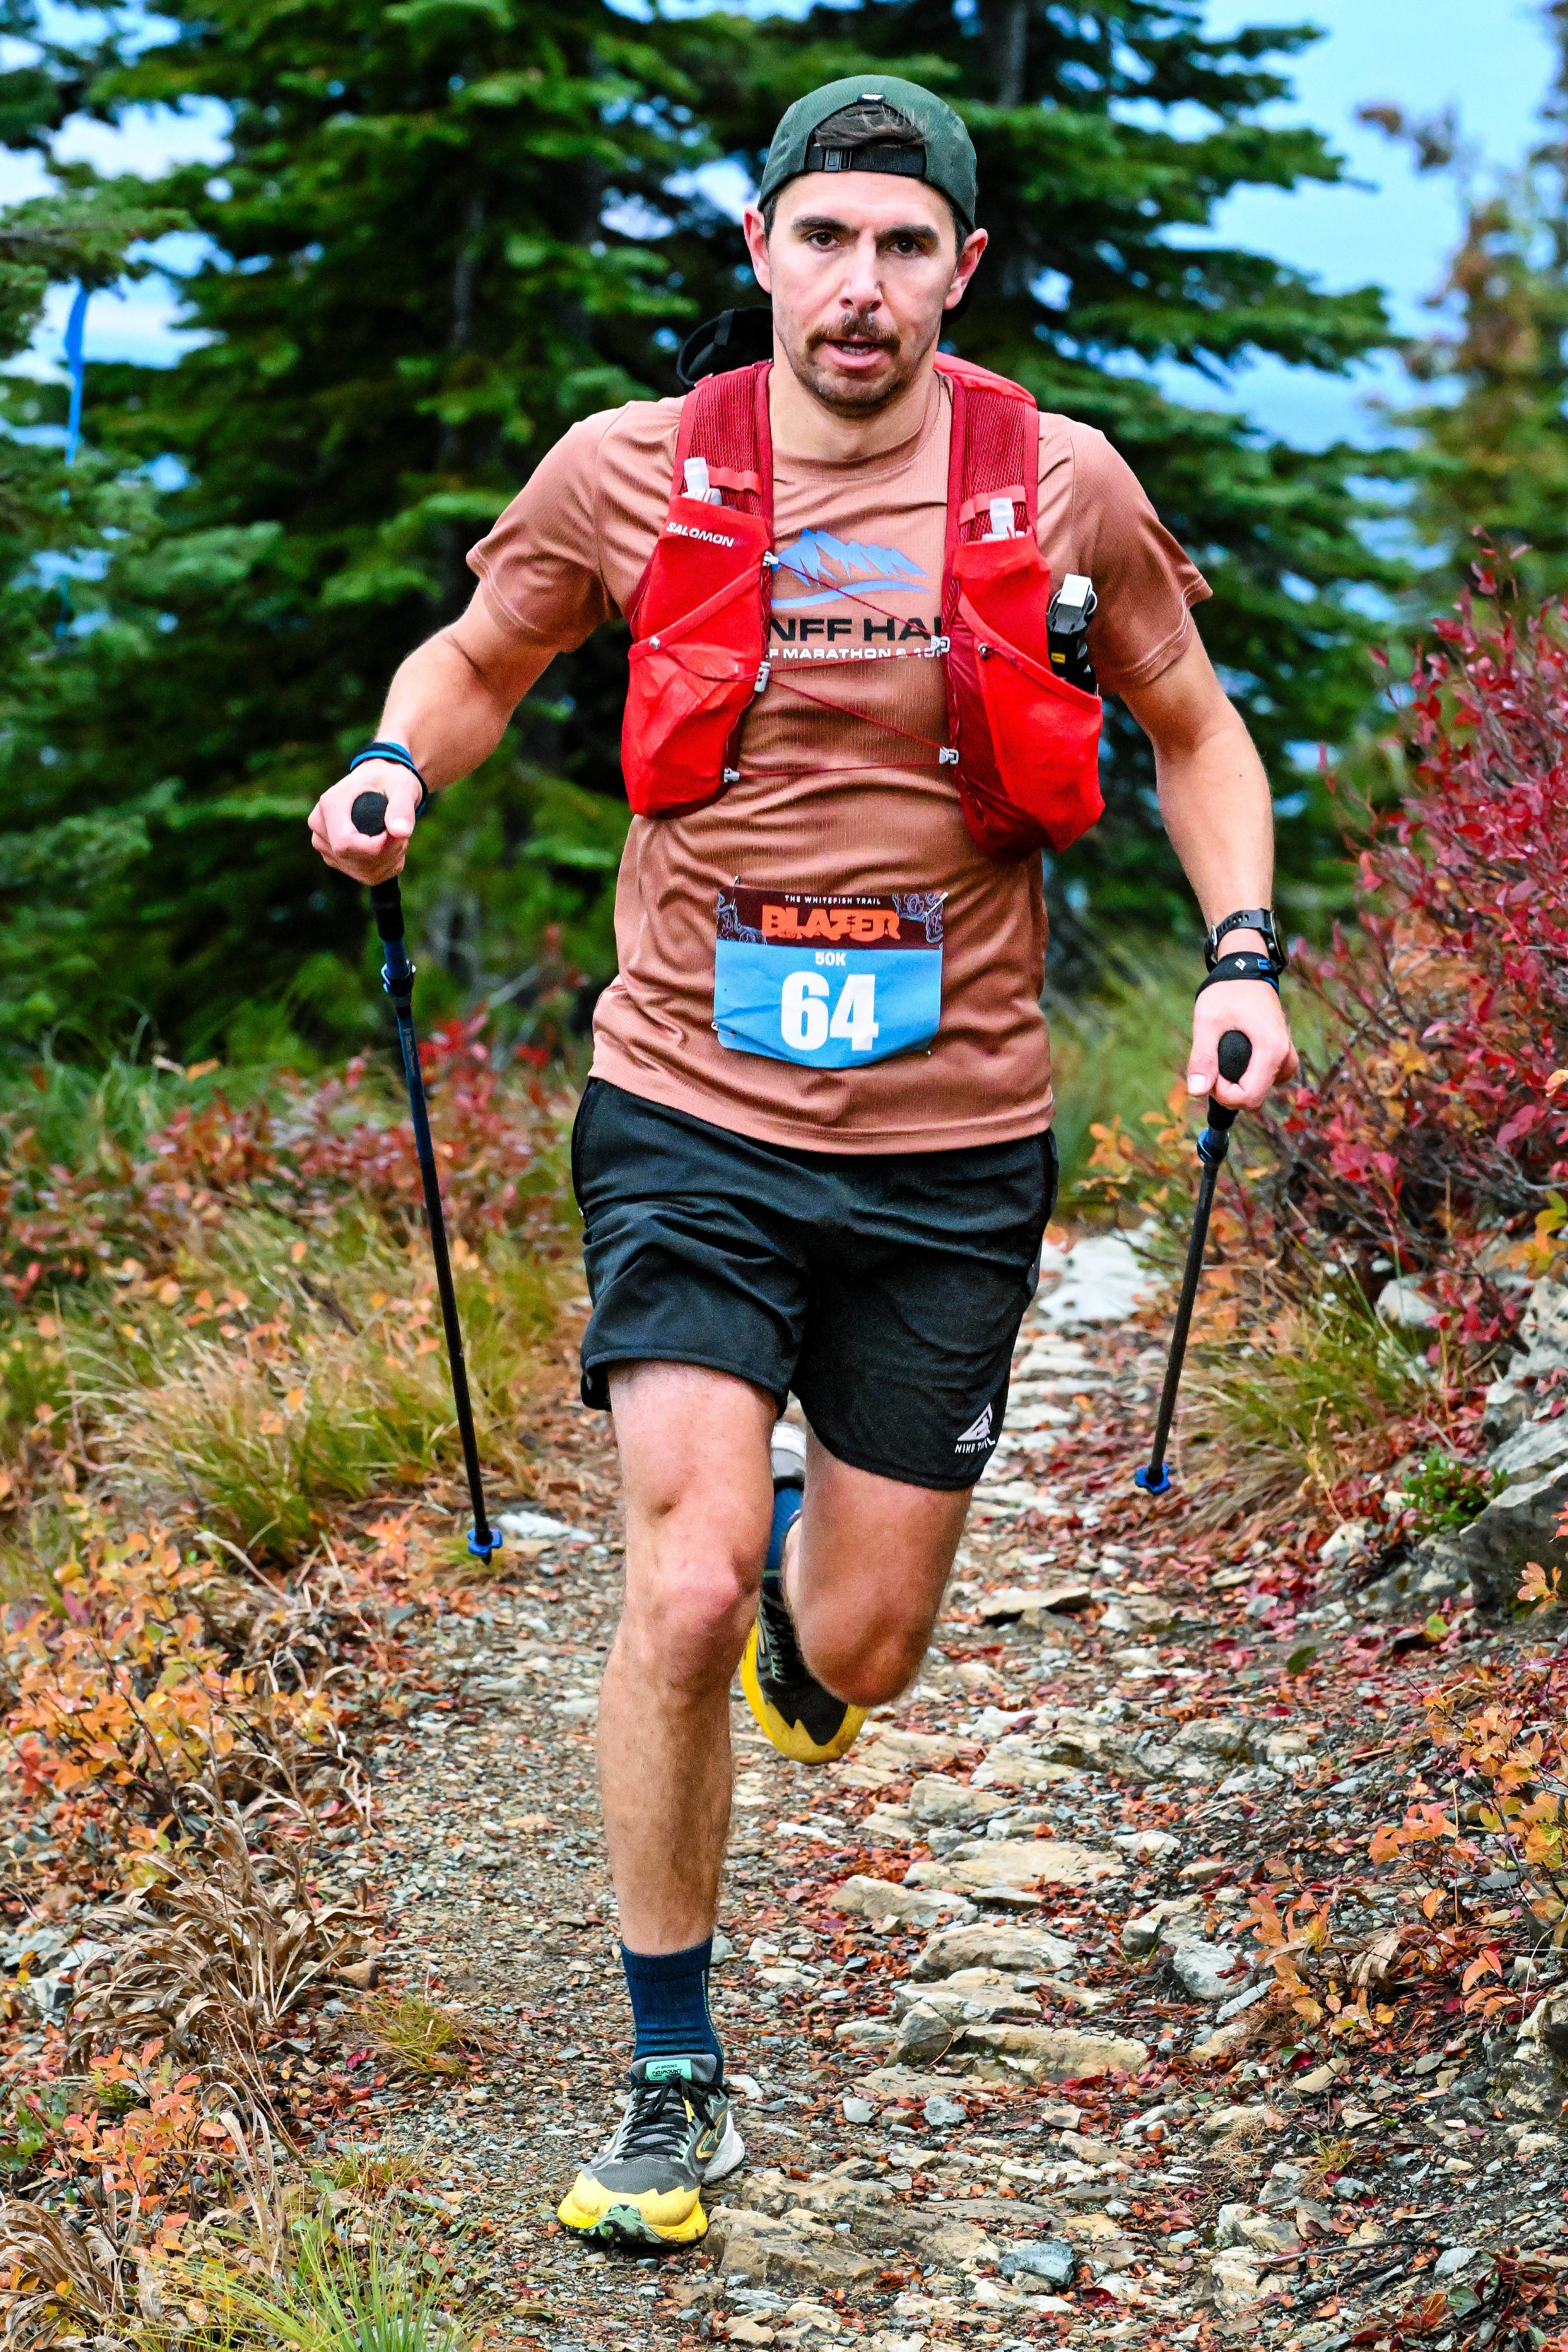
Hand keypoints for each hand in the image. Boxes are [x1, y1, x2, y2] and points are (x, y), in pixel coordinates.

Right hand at [307, 762, 420, 882]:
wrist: (380, 785)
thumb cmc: (389, 781)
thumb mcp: (401, 787)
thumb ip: (402, 808)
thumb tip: (402, 832)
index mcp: (330, 805)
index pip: (345, 843)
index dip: (375, 848)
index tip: (398, 834)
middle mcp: (320, 827)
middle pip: (354, 859)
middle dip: (387, 853)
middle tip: (403, 833)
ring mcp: (325, 846)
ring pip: (363, 871)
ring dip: (390, 860)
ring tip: (397, 837)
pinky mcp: (336, 859)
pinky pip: (366, 875)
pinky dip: (387, 866)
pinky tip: (391, 848)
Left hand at [1187, 980, 1297, 1110]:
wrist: (1246, 972)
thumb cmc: (1227, 992)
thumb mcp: (1208, 1022)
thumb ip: (1202, 1058)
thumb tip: (1197, 1092)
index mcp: (1271, 1050)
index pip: (1250, 1098)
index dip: (1224, 1096)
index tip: (1209, 1076)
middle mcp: (1285, 1056)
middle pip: (1256, 1098)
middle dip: (1229, 1092)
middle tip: (1213, 1067)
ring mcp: (1286, 1056)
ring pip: (1261, 1090)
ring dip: (1238, 1085)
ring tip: (1222, 1060)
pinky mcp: (1283, 1054)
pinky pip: (1267, 1079)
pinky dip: (1248, 1077)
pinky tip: (1235, 1060)